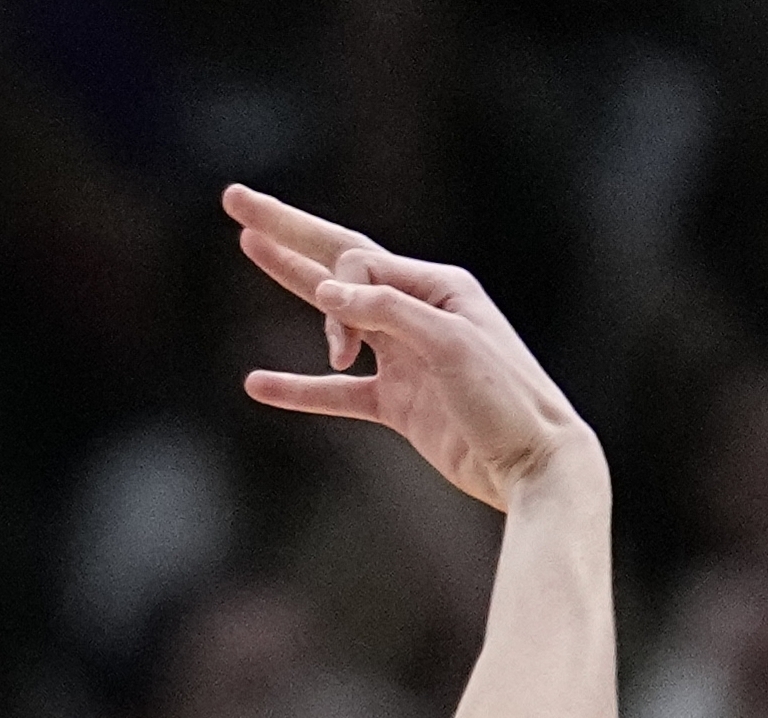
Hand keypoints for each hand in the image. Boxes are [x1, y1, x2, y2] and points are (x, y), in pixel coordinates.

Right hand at [226, 184, 595, 511]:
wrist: (531, 466)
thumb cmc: (504, 399)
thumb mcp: (449, 344)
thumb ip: (387, 312)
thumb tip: (326, 289)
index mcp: (438, 287)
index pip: (360, 261)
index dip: (334, 290)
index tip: (343, 345)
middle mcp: (418, 313)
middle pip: (337, 264)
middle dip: (287, 231)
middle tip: (236, 201)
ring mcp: (404, 359)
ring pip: (333, 316)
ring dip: (289, 283)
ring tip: (249, 247)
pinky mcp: (397, 404)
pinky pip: (334, 393)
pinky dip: (296, 390)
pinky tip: (257, 384)